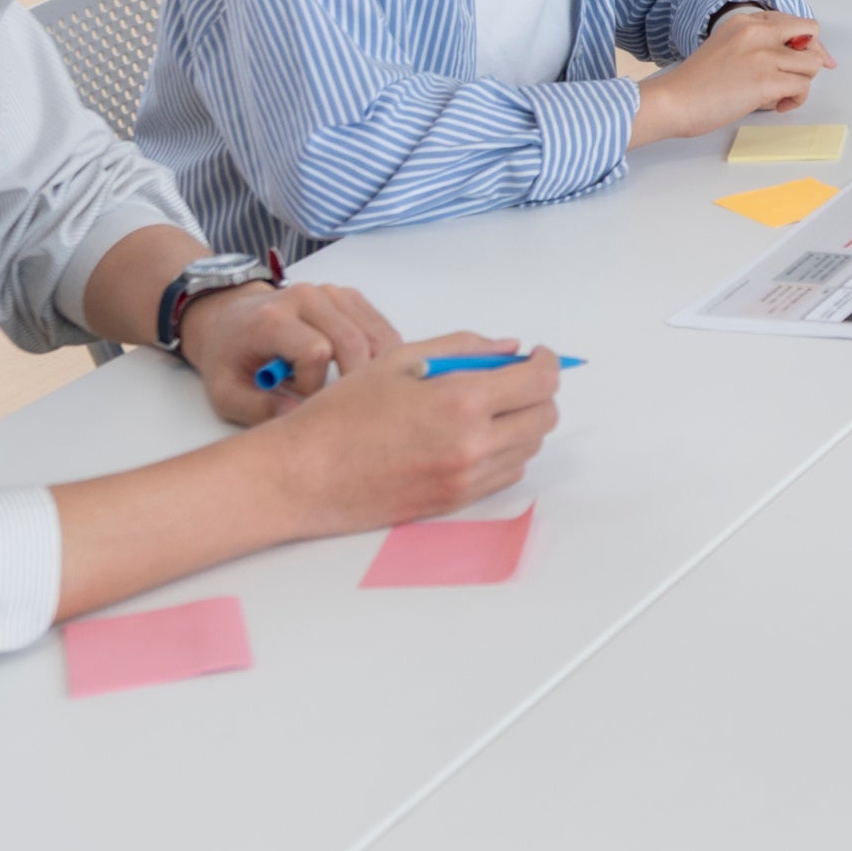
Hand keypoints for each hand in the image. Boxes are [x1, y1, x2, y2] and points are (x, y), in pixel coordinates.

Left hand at [176, 278, 402, 419]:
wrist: (231, 319)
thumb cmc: (230, 357)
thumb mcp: (225, 393)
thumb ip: (258, 408)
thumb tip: (299, 416)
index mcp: (271, 318)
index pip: (316, 352)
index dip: (313, 385)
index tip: (297, 397)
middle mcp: (306, 297)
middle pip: (354, 342)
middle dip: (350, 380)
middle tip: (333, 403)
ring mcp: (331, 293)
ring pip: (375, 336)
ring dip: (370, 368)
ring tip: (347, 388)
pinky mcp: (348, 296)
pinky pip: (381, 329)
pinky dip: (379, 355)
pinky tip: (360, 371)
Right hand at [255, 333, 562, 535]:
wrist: (304, 475)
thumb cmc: (342, 414)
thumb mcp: (399, 360)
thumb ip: (463, 348)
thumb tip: (510, 347)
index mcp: (461, 401)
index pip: (540, 382)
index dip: (547, 363)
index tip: (536, 355)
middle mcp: (473, 445)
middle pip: (544, 416)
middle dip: (537, 391)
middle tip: (511, 377)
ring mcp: (466, 479)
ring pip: (529, 447)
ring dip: (521, 421)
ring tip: (486, 406)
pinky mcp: (455, 502)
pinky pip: (505, 474)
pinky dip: (503, 451)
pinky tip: (471, 435)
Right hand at [634, 4, 833, 141]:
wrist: (673, 101)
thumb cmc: (696, 84)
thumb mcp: (727, 47)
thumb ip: (758, 46)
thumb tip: (797, 59)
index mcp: (745, 21)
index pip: (793, 21)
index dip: (804, 42)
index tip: (804, 60)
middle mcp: (757, 31)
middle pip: (811, 34)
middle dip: (812, 56)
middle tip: (798, 77)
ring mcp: (762, 55)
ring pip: (812, 64)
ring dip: (802, 82)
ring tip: (781, 95)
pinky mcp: (765, 80)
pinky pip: (803, 87)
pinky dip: (796, 99)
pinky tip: (778, 106)